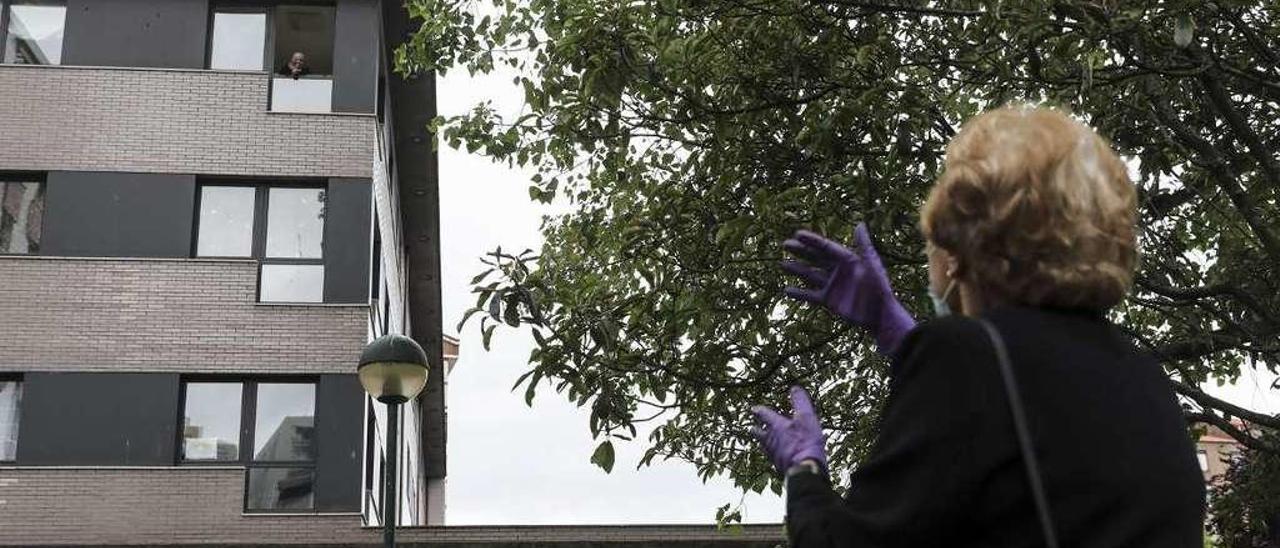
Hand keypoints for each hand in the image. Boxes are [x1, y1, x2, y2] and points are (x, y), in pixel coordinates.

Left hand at [751, 386, 827, 474]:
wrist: (805, 470)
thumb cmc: (805, 442)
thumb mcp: (806, 418)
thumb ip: (800, 402)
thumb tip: (795, 388)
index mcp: (776, 427)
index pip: (764, 415)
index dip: (759, 410)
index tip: (753, 409)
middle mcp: (771, 441)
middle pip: (759, 434)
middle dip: (756, 429)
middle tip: (752, 427)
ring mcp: (774, 455)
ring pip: (765, 447)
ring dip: (764, 443)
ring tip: (764, 442)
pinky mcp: (780, 467)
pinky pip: (774, 459)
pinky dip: (775, 455)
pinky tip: (779, 457)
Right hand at [781, 223, 915, 354]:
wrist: (879, 314)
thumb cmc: (878, 288)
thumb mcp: (871, 264)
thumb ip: (864, 245)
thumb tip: (860, 224)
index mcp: (847, 259)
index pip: (826, 247)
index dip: (812, 241)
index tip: (797, 234)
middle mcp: (837, 270)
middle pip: (815, 258)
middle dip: (800, 251)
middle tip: (785, 244)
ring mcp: (832, 285)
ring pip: (810, 274)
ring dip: (796, 269)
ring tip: (782, 264)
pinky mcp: (829, 300)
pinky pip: (810, 295)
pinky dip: (799, 293)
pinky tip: (786, 290)